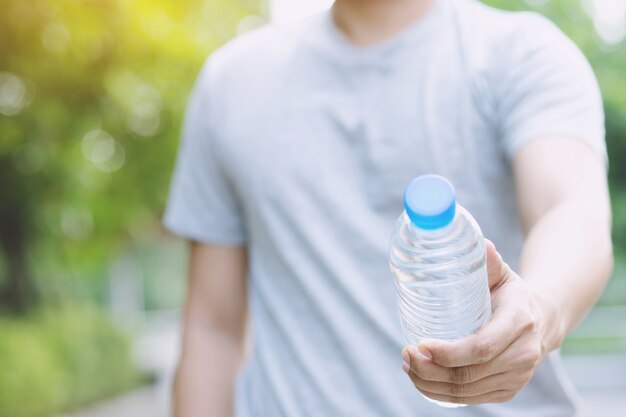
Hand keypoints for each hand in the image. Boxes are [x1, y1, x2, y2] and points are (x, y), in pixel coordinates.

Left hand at [401, 240, 557, 403]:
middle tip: (406, 355)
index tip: (419, 344)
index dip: (448, 352)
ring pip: (467, 391)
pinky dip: (442, 394)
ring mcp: (517, 377)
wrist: (543, 319)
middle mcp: (522, 354)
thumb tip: (479, 243)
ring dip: (430, 384)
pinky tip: (423, 381)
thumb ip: (487, 259)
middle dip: (430, 370)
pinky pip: (471, 399)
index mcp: (519, 322)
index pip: (481, 347)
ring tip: (408, 366)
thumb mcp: (501, 273)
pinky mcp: (508, 391)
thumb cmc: (511, 292)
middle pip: (469, 374)